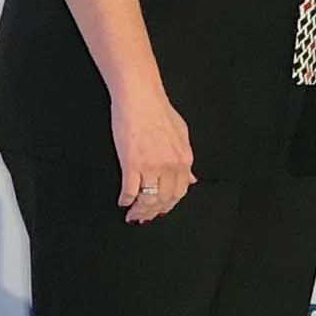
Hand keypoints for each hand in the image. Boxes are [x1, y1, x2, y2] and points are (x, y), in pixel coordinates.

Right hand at [112, 88, 195, 223]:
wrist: (140, 97)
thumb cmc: (159, 111)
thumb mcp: (182, 135)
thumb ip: (185, 160)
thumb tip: (191, 180)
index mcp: (184, 159)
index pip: (180, 192)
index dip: (169, 205)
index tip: (161, 210)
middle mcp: (170, 166)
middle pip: (164, 200)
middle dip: (154, 212)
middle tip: (144, 217)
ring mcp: (151, 166)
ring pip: (148, 199)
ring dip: (140, 211)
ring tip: (133, 214)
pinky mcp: (132, 164)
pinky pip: (130, 190)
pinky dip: (126, 200)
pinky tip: (123, 201)